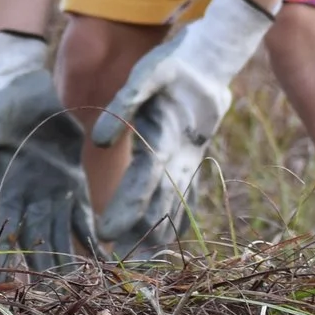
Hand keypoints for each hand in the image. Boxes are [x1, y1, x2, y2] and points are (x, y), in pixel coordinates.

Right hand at [0, 33, 95, 269]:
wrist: (27, 91)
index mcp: (0, 190)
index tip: (0, 285)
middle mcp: (25, 201)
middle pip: (32, 243)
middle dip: (40, 272)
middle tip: (49, 302)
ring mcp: (51, 196)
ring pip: (60, 237)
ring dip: (67, 264)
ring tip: (78, 291)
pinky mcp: (74, 187)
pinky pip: (84, 220)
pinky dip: (93, 241)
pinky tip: (104, 265)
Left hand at [90, 0, 271, 254]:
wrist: (217, 53)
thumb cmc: (175, 61)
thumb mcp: (147, 74)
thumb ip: (123, 105)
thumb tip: (97, 140)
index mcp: (168, 133)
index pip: (144, 178)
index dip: (126, 206)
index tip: (107, 232)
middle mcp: (183, 151)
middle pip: (159, 198)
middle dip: (138, 229)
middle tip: (118, 260)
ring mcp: (192, 155)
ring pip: (174, 201)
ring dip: (158, 230)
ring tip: (141, 261)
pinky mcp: (194, 154)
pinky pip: (185, 192)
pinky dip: (176, 216)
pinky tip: (166, 238)